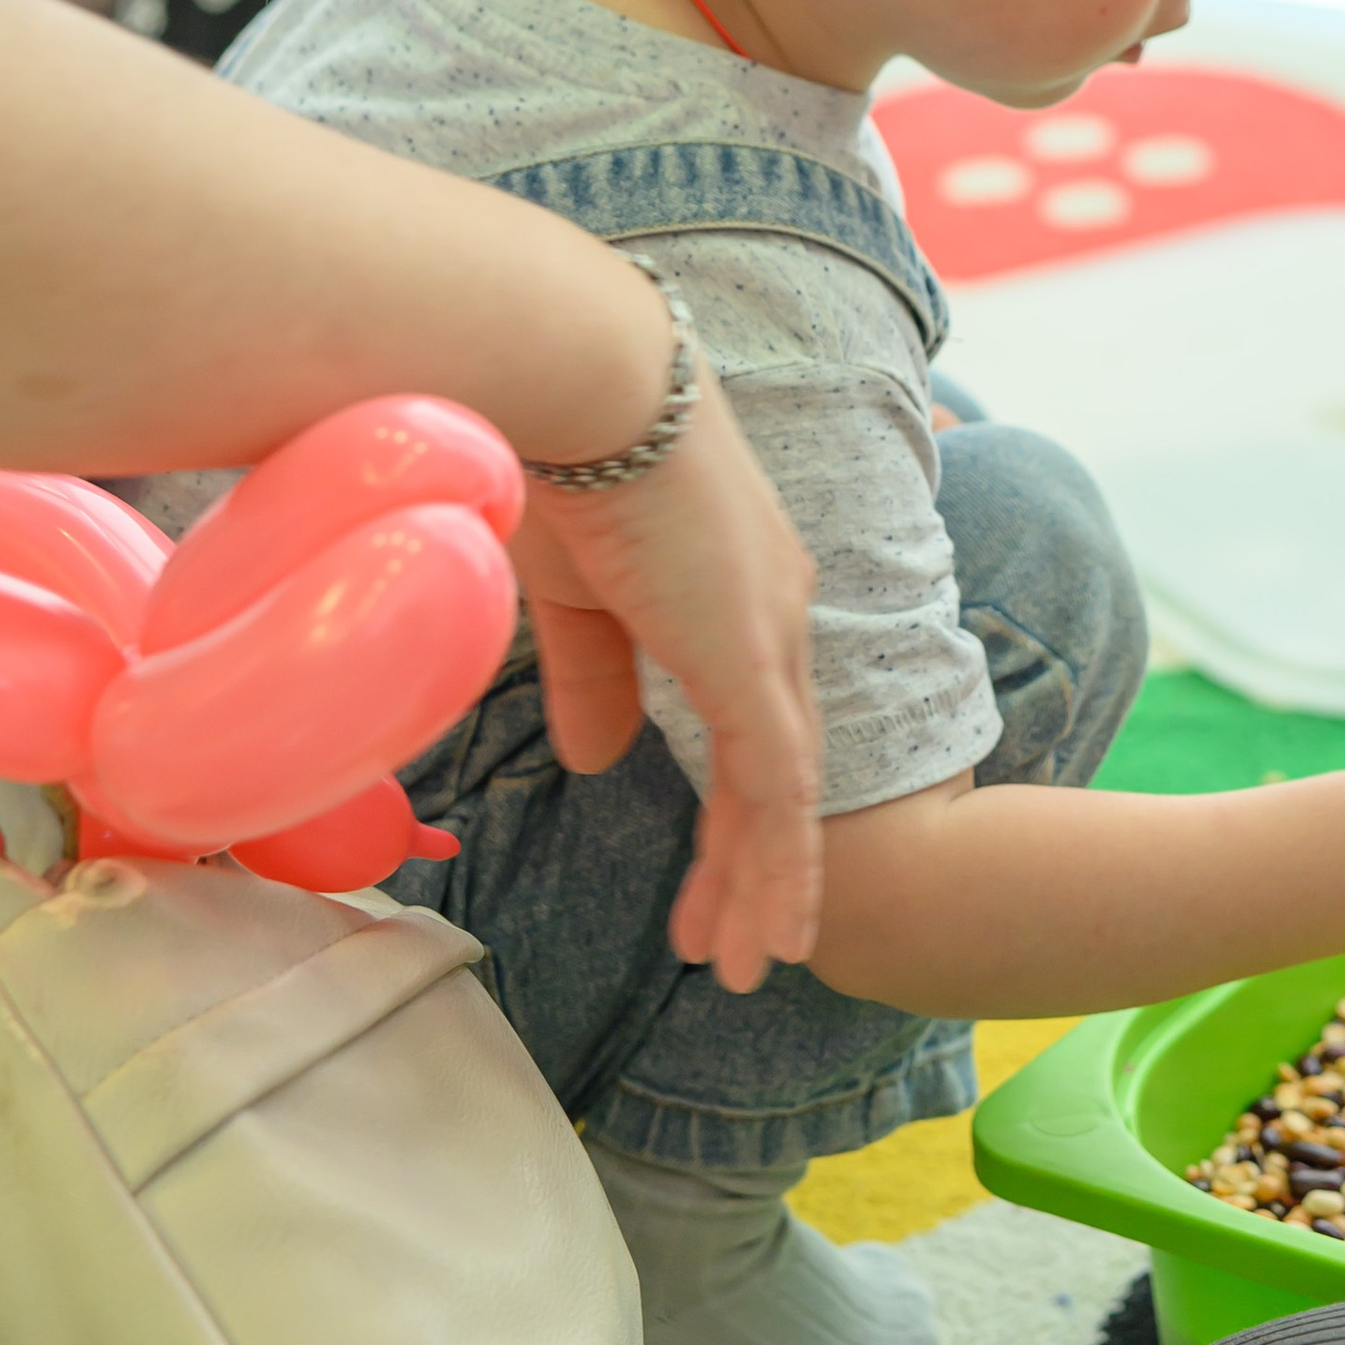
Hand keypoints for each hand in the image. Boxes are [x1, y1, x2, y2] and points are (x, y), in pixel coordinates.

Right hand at [509, 367, 819, 995]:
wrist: (571, 378)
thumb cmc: (558, 456)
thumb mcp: (574, 590)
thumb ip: (596, 677)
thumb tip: (603, 763)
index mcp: (740, 586)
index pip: (754, 718)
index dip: (737, 805)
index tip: (715, 877)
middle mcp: (776, 609)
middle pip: (782, 764)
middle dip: (760, 863)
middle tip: (737, 946)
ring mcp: (769, 631)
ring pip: (786, 789)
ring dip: (769, 884)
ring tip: (749, 966)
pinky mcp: (746, 654)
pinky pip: (773, 782)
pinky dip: (774, 860)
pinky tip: (766, 923)